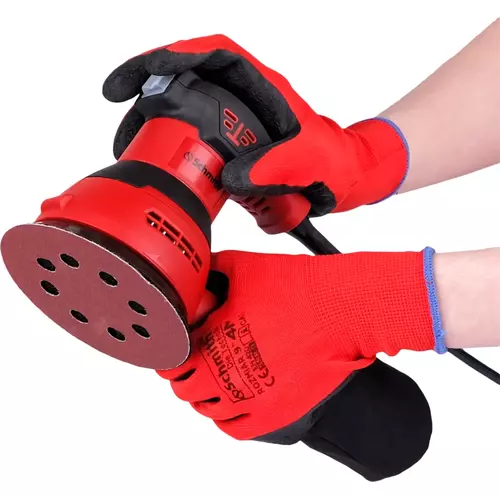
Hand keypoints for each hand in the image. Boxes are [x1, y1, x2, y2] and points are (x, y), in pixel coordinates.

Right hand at [102, 35, 408, 214]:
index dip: (172, 56)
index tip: (139, 76)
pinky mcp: (235, 145)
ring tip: (132, 145)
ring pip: (187, 108)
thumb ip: (277, 167)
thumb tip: (231, 176)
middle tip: (123, 119)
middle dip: (149, 93)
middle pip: (188, 80)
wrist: (345, 179)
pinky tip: (163, 163)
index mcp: (264, 88)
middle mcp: (246, 99)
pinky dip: (175, 147)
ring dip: (156, 123)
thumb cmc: (336, 162)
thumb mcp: (312, 161)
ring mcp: (238, 122)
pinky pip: (197, 138)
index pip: (213, 54)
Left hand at [156, 249, 438, 478]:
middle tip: (200, 357)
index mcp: (208, 342)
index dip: (172, 350)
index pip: (170, 360)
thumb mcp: (243, 266)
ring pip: (207, 410)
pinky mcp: (274, 415)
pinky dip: (228, 417)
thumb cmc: (295, 288)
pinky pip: (236, 429)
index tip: (182, 344)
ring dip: (207, 394)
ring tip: (219, 376)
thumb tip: (201, 270)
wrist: (339, 310)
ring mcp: (247, 400)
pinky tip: (234, 401)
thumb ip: (212, 269)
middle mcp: (222, 377)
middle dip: (187, 372)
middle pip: (184, 388)